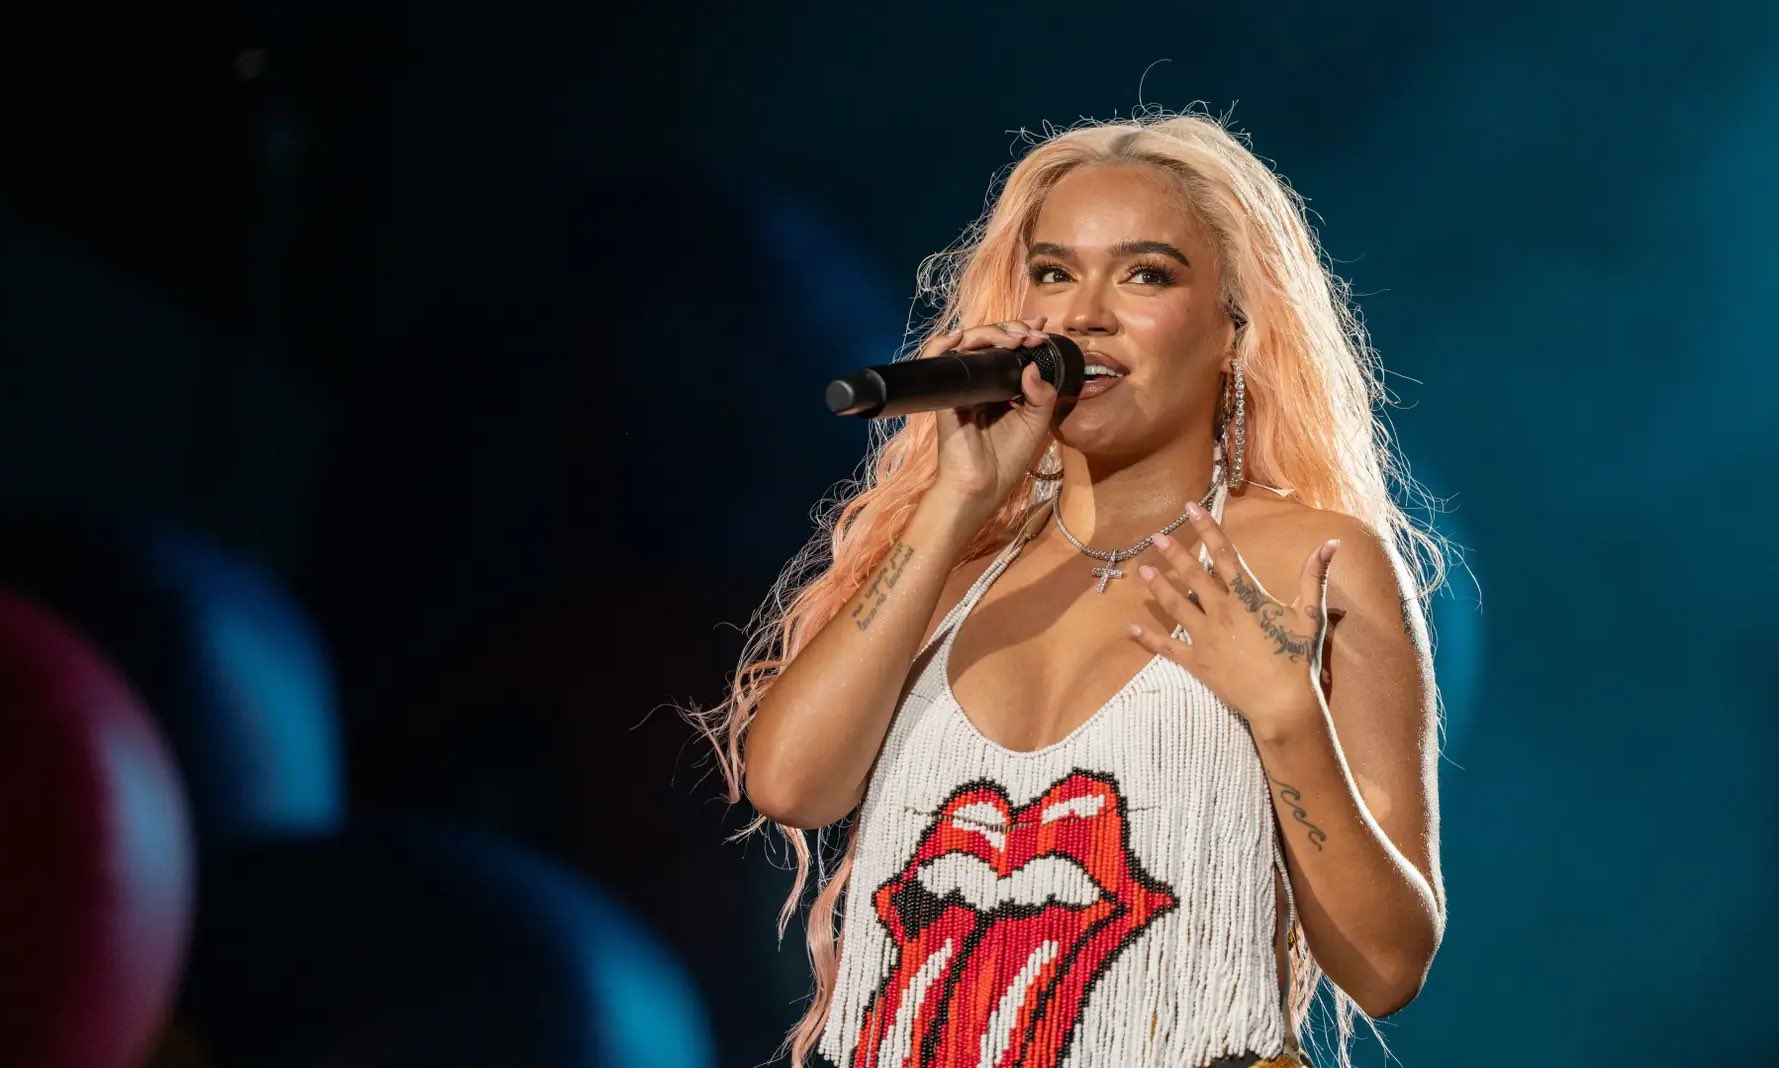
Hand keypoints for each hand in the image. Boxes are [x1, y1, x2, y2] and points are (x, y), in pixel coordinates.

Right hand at [925, 317, 1062, 517]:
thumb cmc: (1006, 458)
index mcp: (997, 386)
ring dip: (989, 333)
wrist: (983, 486)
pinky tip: (961, 337)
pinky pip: (936, 360)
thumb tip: (1033, 365)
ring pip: (965, 343)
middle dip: (1011, 329)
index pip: (1005, 349)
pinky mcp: (944, 394)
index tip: (1042, 328)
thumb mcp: (1035, 423)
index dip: (1021, 332)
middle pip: (986, 340)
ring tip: (1013, 338)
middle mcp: (977, 381)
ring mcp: (959, 385)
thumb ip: (1041, 394)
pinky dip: (943, 343)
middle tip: (1033, 334)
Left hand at [1127, 502, 1339, 741]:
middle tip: (1156, 537)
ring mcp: (1205, 637)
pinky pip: (1167, 647)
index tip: (1191, 508)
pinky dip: (1148, 638)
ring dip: (1158, 587)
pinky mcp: (1196, 662)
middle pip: (1192, 576)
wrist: (1283, 703)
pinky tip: (1131, 628)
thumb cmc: (1298, 658)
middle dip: (1174, 553)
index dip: (1207, 528)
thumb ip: (1315, 576)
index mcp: (1247, 597)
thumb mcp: (1311, 614)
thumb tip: (1330, 543)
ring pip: (1175, 606)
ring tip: (1142, 571)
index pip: (1223, 554)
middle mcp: (1221, 612)